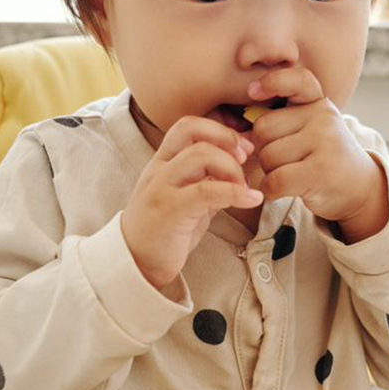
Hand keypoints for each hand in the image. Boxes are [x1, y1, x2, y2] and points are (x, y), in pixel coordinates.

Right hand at [123, 116, 262, 287]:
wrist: (136, 264)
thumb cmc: (165, 231)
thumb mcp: (189, 199)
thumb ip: (210, 181)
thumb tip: (243, 168)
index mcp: (163, 162)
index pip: (188, 125)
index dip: (220, 129)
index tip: (243, 148)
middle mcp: (159, 168)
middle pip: (192, 130)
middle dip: (227, 139)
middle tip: (247, 159)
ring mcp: (161, 187)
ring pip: (200, 154)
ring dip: (232, 166)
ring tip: (246, 187)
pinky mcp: (169, 210)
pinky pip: (206, 191)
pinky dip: (235, 192)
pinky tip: (251, 200)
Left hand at [248, 67, 388, 241]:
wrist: (360, 188)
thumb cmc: (321, 157)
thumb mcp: (310, 129)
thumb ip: (280, 121)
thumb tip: (240, 136)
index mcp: (318, 102)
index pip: (295, 80)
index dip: (272, 82)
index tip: (254, 92)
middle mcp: (323, 117)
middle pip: (264, 128)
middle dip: (263, 149)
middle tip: (282, 160)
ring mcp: (325, 142)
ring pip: (268, 156)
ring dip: (269, 172)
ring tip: (290, 174)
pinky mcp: (321, 171)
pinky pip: (276, 180)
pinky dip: (271, 190)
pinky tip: (282, 190)